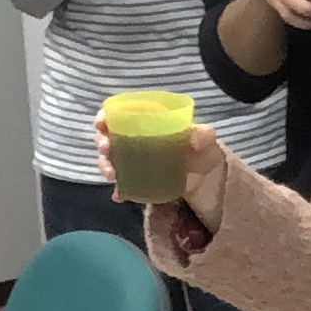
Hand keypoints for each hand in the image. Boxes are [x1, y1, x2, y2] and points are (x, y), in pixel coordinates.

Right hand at [93, 109, 229, 226]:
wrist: (210, 182)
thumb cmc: (204, 154)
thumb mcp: (207, 143)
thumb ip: (204, 136)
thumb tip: (196, 134)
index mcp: (149, 125)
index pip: (120, 115)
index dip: (106, 117)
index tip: (102, 122)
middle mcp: (137, 142)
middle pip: (109, 138)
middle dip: (101, 142)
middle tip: (106, 148)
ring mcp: (136, 163)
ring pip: (111, 161)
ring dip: (105, 165)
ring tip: (111, 174)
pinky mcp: (139, 183)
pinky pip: (123, 186)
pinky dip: (119, 190)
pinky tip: (119, 195)